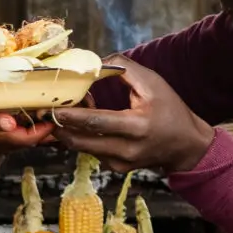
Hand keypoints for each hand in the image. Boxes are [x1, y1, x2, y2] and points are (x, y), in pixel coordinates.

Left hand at [50, 60, 215, 175]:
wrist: (186, 145)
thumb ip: (123, 69)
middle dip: (61, 127)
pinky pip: (92, 152)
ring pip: (83, 148)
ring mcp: (122, 163)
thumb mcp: (153, 83)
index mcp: (138, 126)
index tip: (52, 109)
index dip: (72, 116)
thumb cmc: (170, 109)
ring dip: (70, 131)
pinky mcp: (118, 169)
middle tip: (46, 112)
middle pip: (83, 142)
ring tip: (66, 114)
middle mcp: (128, 149)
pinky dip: (83, 138)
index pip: (97, 122)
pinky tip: (83, 125)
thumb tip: (94, 63)